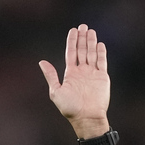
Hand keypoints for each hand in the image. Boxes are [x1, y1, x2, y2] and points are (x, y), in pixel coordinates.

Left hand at [39, 24, 109, 138]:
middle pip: (82, 50)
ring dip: (91, 42)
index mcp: (70, 74)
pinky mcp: (102, 77)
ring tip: (90, 30)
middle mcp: (81, 72)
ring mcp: (92, 74)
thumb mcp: (56, 92)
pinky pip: (102, 62)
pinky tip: (99, 43)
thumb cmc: (70, 108)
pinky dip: (101, 52)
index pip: (71, 53)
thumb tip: (41, 62)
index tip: (73, 30)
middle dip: (82, 38)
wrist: (87, 118)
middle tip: (83, 26)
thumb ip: (51, 76)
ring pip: (92, 53)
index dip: (72, 41)